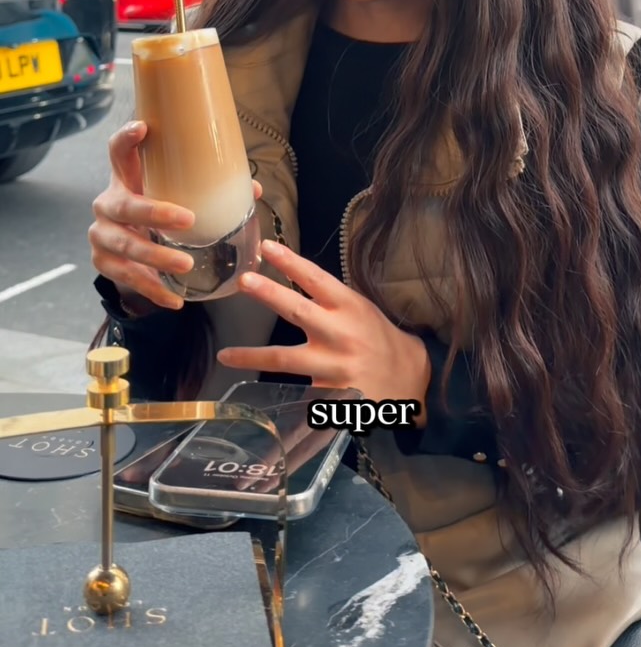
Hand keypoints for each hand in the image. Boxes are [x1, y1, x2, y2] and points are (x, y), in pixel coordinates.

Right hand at [89, 120, 261, 311]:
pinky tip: (174, 299)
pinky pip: (126, 278)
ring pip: (125, 246)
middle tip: (188, 221)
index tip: (144, 128)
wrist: (126, 247)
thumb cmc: (157, 210)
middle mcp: (108, 203)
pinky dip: (152, 289)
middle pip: (125, 205)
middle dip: (155, 213)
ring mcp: (102, 234)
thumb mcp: (173, 195)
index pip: (118, 152)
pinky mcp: (102, 262)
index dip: (127, 139)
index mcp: (125, 178)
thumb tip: (253, 189)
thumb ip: (207, 188)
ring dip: (155, 257)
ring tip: (185, 266)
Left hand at [217, 241, 430, 418]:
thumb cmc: (378, 338)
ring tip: (225, 355)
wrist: (408, 379)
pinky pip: (298, 390)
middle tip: (243, 280)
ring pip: (286, 359)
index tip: (266, 247)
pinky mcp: (330, 395)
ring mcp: (334, 366)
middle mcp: (341, 333)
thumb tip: (288, 279)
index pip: (315, 278)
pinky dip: (278, 394)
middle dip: (268, 294)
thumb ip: (328, 300)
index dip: (290, 261)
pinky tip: (257, 398)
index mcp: (349, 307)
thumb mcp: (360, 310)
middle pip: (297, 310)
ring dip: (252, 356)